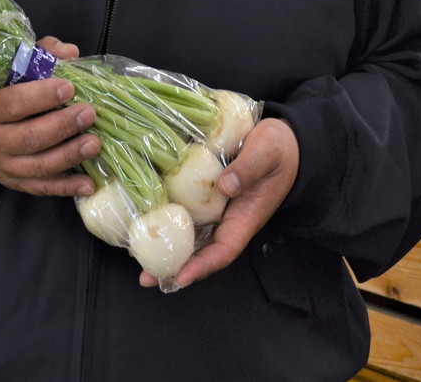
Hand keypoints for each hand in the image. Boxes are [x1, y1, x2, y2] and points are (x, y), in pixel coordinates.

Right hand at [0, 36, 96, 197]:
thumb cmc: (1, 94)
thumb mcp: (12, 71)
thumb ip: (41, 55)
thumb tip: (70, 52)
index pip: (14, 103)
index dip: (42, 96)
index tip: (70, 87)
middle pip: (30, 137)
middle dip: (63, 126)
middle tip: (89, 114)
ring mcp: (6, 166)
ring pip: (39, 165)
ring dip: (69, 155)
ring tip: (94, 143)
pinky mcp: (17, 183)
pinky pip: (43, 188)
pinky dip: (67, 187)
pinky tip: (89, 183)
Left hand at [140, 117, 299, 288]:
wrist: (282, 143)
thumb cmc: (278, 150)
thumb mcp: (267, 152)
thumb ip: (249, 168)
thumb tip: (224, 185)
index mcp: (246, 218)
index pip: (225, 250)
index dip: (203, 265)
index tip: (182, 276)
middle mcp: (228, 220)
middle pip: (202, 252)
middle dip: (175, 267)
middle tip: (147, 277)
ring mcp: (215, 210)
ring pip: (190, 235)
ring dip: (166, 248)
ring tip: (138, 258)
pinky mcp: (204, 196)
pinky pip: (185, 212)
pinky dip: (167, 220)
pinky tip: (145, 221)